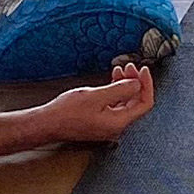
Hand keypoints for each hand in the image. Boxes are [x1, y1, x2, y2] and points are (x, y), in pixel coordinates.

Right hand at [34, 60, 154, 142]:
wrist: (47, 123)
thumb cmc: (67, 113)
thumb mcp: (96, 96)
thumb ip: (120, 90)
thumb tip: (137, 84)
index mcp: (119, 123)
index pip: (144, 103)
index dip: (146, 85)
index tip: (143, 70)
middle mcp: (116, 126)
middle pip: (135, 102)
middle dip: (135, 82)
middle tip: (130, 66)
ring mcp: (107, 124)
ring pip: (125, 102)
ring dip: (125, 84)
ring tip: (121, 69)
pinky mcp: (99, 121)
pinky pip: (114, 104)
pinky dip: (116, 91)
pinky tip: (112, 79)